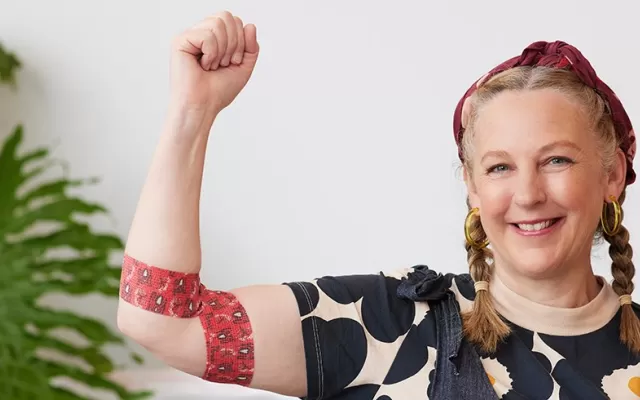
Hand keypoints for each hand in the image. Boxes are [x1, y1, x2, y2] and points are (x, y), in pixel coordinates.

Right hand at [168, 11, 258, 131]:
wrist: (203, 107)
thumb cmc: (218, 91)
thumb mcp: (243, 67)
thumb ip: (251, 47)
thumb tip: (250, 25)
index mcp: (214, 37)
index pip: (234, 20)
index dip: (241, 40)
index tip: (234, 61)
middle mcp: (200, 33)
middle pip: (227, 17)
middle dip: (234, 43)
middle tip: (225, 63)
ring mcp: (189, 36)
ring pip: (218, 23)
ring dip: (223, 50)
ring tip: (213, 65)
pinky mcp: (180, 41)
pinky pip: (207, 35)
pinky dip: (212, 53)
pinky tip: (203, 65)